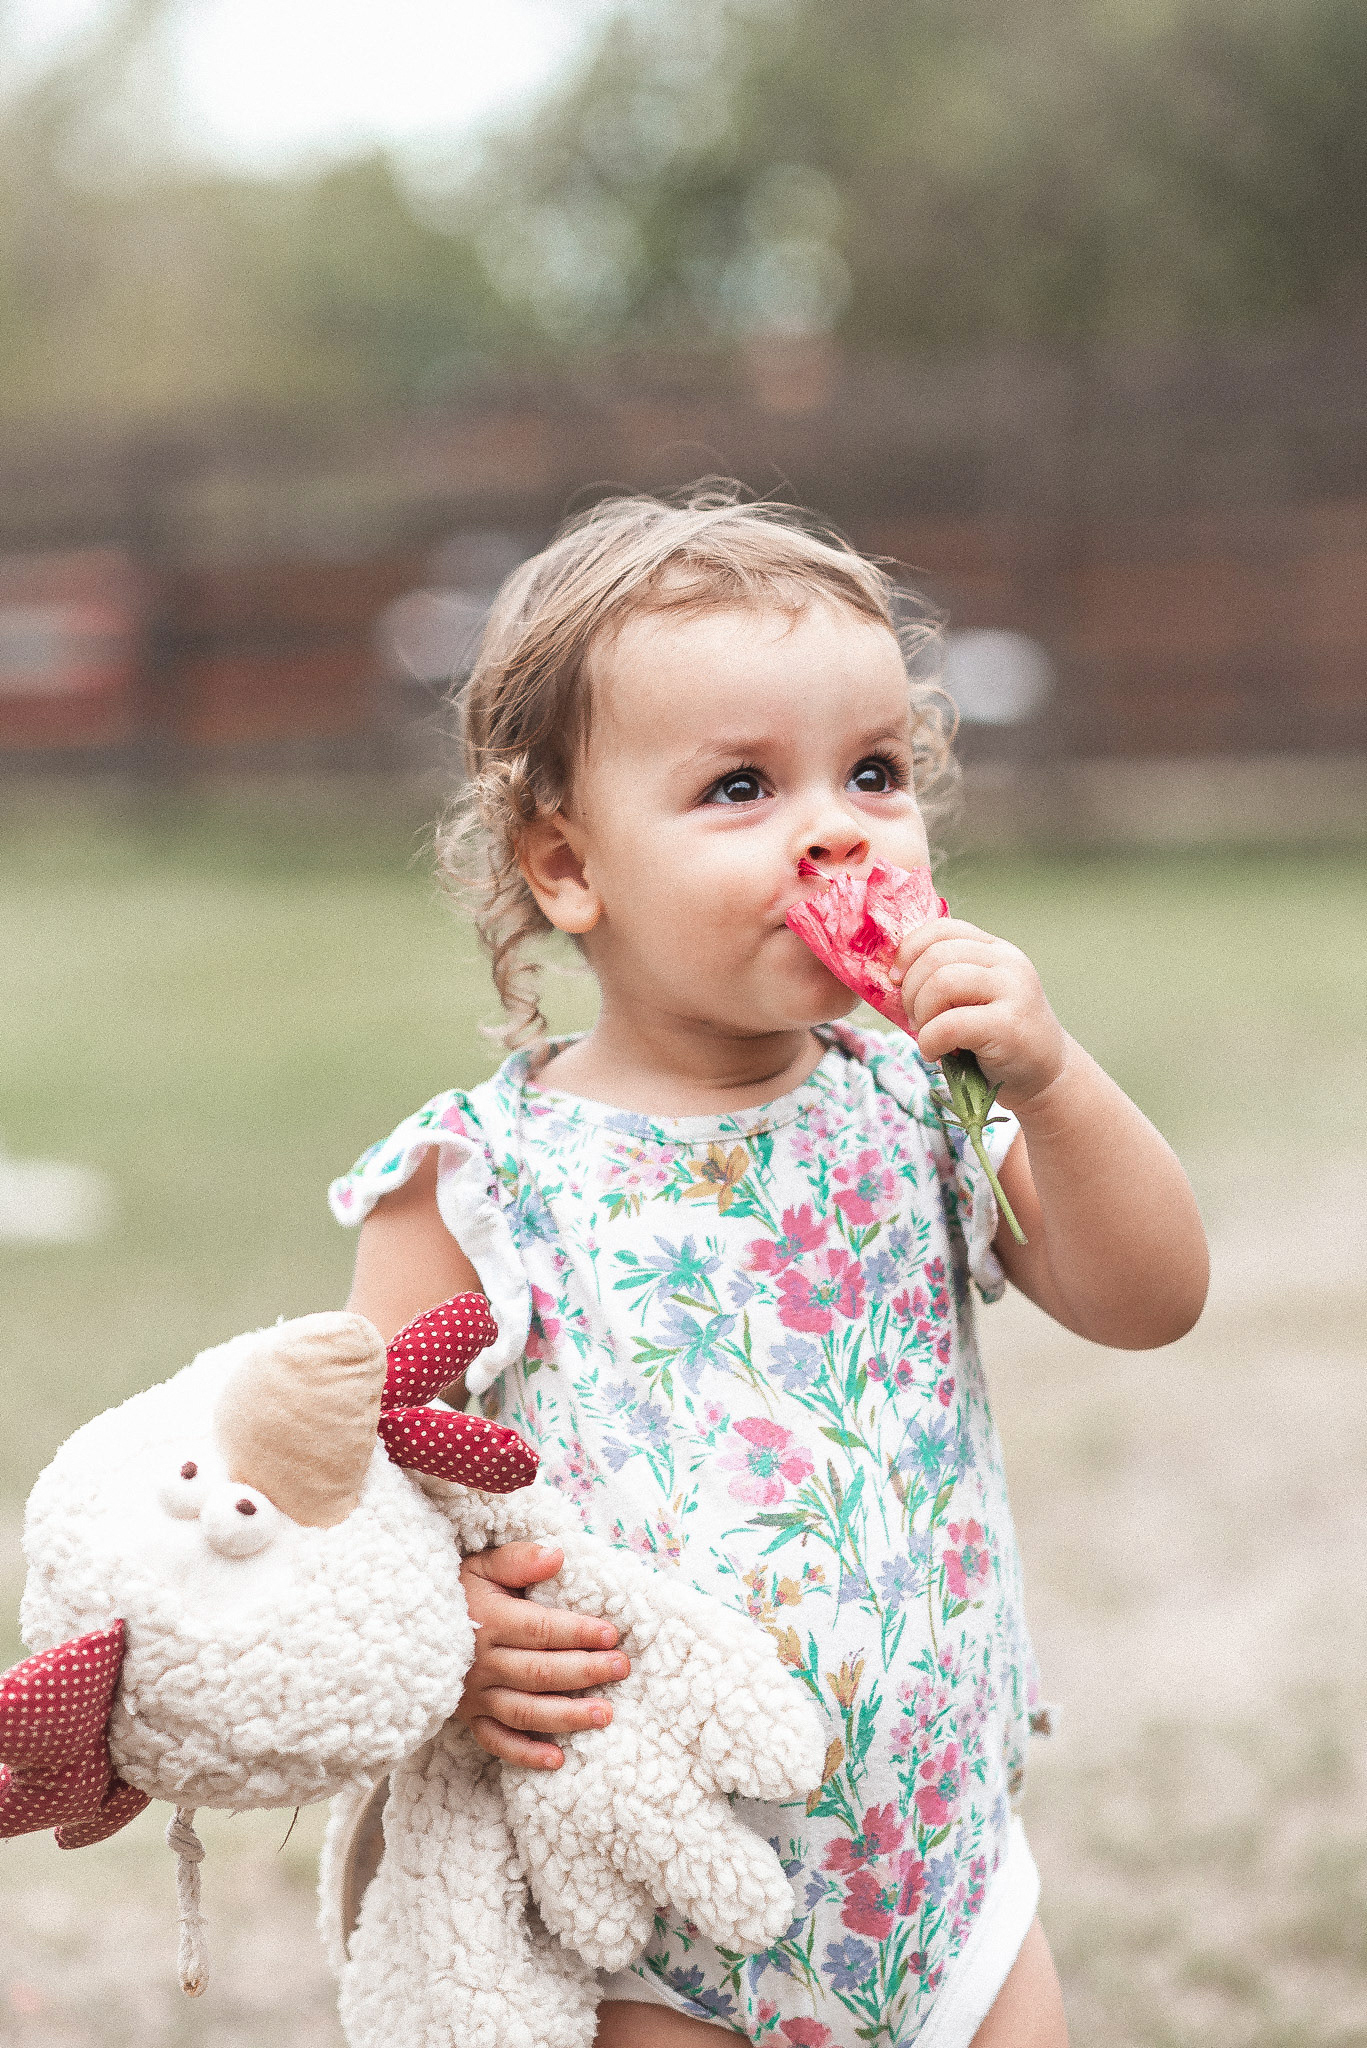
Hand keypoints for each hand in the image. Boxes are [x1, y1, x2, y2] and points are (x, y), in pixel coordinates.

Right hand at [455, 1541, 631, 1769]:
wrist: (404, 1624)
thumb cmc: (454, 1590)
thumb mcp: (480, 1564)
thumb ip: (518, 1559)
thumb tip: (557, 1555)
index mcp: (488, 1620)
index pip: (540, 1630)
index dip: (577, 1632)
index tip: (611, 1634)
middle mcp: (481, 1662)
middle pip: (539, 1671)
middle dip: (584, 1671)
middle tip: (621, 1668)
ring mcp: (474, 1694)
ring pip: (524, 1710)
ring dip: (566, 1715)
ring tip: (605, 1715)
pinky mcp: (468, 1717)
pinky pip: (496, 1740)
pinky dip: (525, 1753)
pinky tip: (557, 1759)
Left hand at [894, 917, 1066, 1110]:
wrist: (1045, 1075)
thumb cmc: (997, 1038)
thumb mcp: (975, 996)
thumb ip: (946, 976)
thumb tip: (892, 974)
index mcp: (996, 949)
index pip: (941, 929)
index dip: (908, 950)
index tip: (895, 978)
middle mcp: (1008, 962)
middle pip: (935, 956)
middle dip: (911, 991)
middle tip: (915, 1019)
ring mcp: (1013, 991)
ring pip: (942, 984)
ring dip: (921, 1014)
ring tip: (927, 1034)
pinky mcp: (1008, 1026)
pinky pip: (949, 1025)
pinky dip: (930, 1041)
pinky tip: (935, 1053)